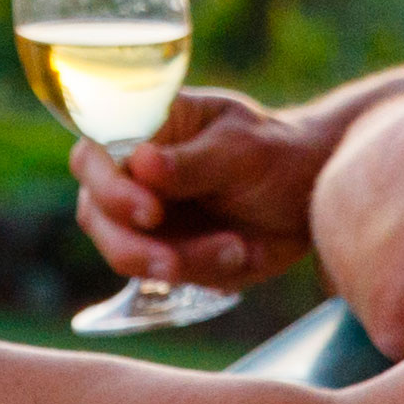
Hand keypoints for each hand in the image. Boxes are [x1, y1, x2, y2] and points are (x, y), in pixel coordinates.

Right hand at [85, 88, 337, 300]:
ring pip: (125, 254)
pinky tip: (242, 253)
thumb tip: (140, 162)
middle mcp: (133, 174)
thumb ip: (193, 160)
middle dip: (131, 246)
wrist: (310, 194)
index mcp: (144, 129)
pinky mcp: (166, 252)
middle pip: (95, 214)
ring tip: (236, 250)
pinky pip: (166, 275)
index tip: (150, 212)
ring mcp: (145, 218)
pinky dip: (204, 271)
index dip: (107, 186)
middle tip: (174, 263)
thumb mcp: (244, 148)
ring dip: (179, 261)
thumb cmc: (276, 153)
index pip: (93, 155)